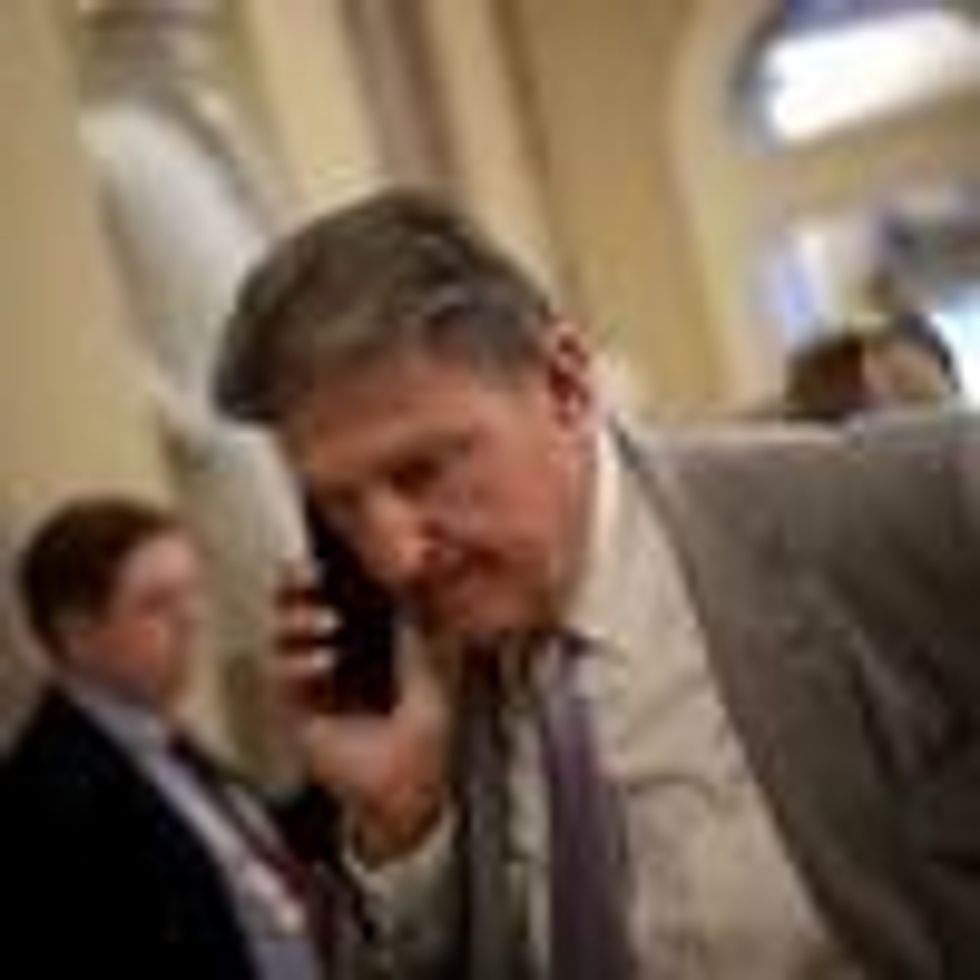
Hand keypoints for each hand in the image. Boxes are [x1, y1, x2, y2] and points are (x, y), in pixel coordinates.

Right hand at [272, 566, 451, 864]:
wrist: (412, 780)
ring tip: (328, 623)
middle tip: (308, 575)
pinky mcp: (297, 710)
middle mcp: (329, 649)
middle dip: (294, 586)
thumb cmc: (427, 722)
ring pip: (279, 636)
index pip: (329, 590)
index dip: (320, 570)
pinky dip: (299, 664)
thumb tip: (423, 568)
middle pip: (294, 604)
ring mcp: (310, 679)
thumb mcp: (432, 659)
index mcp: (361, 633)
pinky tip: (325, 663)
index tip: (328, 554)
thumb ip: (422, 616)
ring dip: (297, 621)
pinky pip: (280, 678)